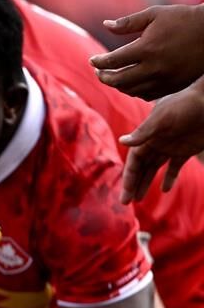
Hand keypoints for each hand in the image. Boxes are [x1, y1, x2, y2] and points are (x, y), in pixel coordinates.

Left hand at [91, 4, 203, 99]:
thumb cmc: (183, 19)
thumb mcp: (155, 14)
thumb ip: (128, 22)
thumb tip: (105, 24)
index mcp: (146, 48)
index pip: (112, 61)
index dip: (98, 62)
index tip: (93, 60)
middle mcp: (153, 67)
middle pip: (117, 80)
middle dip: (103, 77)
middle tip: (98, 72)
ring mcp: (163, 79)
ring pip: (130, 90)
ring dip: (117, 86)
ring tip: (112, 78)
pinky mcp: (171, 86)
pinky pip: (146, 95)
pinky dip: (133, 91)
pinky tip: (130, 84)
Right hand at [117, 79, 203, 202]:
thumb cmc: (186, 104)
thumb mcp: (163, 118)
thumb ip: (144, 132)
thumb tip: (122, 141)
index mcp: (148, 136)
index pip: (134, 161)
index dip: (128, 178)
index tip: (125, 195)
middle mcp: (156, 143)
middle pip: (141, 168)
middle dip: (133, 184)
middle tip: (126, 202)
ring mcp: (171, 147)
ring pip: (154, 169)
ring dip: (146, 183)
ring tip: (139, 199)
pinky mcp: (186, 150)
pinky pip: (175, 167)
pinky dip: (170, 178)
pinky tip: (166, 189)